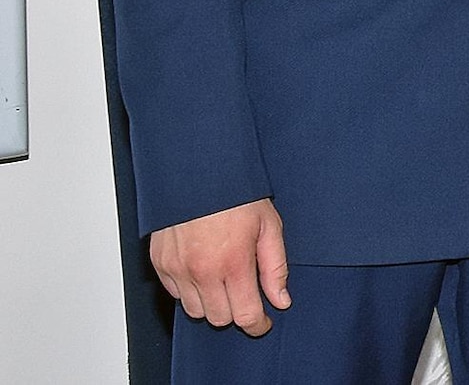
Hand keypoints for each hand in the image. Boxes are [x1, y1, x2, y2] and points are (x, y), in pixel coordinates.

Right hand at [150, 198, 289, 336]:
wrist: (200, 172)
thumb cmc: (237, 195)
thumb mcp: (269, 226)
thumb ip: (275, 268)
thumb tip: (281, 300)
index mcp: (233, 263)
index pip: (244, 316)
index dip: (257, 324)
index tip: (262, 322)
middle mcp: (201, 271)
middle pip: (219, 319)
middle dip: (235, 311)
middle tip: (244, 291)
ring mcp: (177, 269)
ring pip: (195, 311)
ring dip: (211, 302)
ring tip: (223, 278)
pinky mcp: (160, 264)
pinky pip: (176, 294)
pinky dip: (190, 290)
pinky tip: (203, 270)